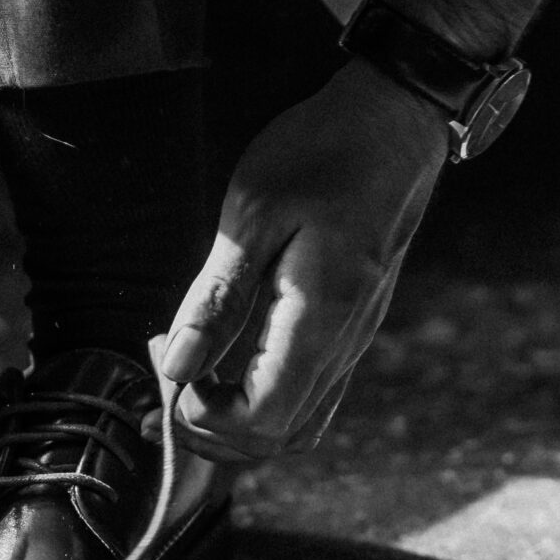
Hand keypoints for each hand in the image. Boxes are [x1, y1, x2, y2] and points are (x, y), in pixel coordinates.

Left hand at [157, 58, 447, 460]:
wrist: (394, 122)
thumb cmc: (323, 154)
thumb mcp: (253, 214)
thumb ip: (216, 297)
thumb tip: (176, 364)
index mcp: (320, 319)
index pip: (263, 420)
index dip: (205, 419)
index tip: (167, 373)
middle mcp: (345, 343)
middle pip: (280, 437)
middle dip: (213, 429)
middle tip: (165, 383)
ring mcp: (356, 338)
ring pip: (300, 423)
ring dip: (239, 421)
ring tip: (191, 382)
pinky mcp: (354, 324)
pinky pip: (313, 392)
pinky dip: (265, 398)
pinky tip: (230, 365)